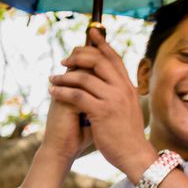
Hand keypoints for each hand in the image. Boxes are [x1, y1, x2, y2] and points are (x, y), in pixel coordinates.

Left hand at [46, 29, 150, 179]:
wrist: (135, 154)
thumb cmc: (128, 134)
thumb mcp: (128, 107)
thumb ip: (120, 92)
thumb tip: (110, 82)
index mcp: (128, 86)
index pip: (114, 58)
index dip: (101, 43)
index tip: (90, 33)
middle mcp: (122, 89)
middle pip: (98, 61)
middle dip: (78, 56)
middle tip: (64, 60)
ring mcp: (112, 100)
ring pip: (84, 77)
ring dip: (64, 76)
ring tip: (53, 78)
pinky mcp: (102, 112)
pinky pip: (77, 95)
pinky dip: (62, 91)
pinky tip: (53, 92)